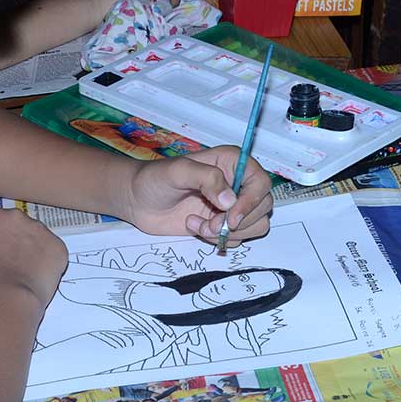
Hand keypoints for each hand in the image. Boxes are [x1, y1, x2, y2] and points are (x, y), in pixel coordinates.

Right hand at [0, 201, 67, 307]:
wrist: (3, 301)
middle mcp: (14, 216)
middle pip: (13, 222)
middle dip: (9, 237)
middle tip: (3, 261)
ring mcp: (39, 230)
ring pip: (35, 236)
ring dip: (30, 249)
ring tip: (21, 273)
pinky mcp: (57, 247)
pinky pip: (53, 251)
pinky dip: (47, 262)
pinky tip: (36, 278)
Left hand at [120, 146, 272, 244]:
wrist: (137, 200)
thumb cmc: (154, 178)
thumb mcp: (178, 171)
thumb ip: (206, 179)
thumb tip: (230, 200)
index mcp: (232, 162)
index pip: (261, 183)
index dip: (251, 202)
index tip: (231, 217)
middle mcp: (237, 183)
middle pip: (263, 208)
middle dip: (237, 222)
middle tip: (211, 222)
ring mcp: (232, 206)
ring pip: (255, 226)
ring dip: (228, 233)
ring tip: (201, 224)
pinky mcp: (223, 224)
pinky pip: (238, 239)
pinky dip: (217, 239)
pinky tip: (195, 226)